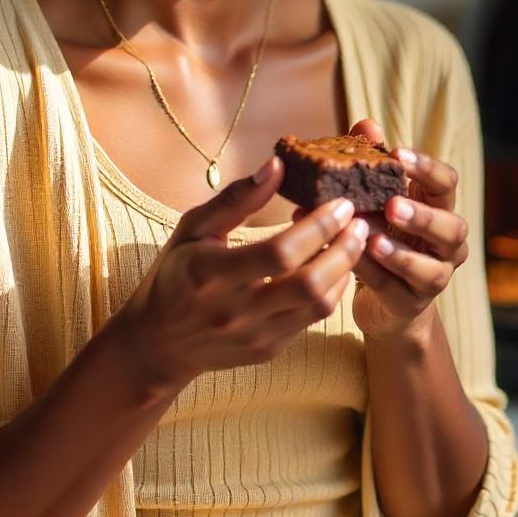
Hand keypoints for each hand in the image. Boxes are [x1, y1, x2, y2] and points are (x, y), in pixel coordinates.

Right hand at [118, 157, 368, 391]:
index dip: (317, 228)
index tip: (340, 204)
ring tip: (353, 241)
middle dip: (343, 250)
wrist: (158, 344)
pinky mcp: (268, 350)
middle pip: (308, 284)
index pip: (278, 253)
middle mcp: (234, 311)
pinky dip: (331, 290)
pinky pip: (312, 320)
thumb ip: (236, 199)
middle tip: (359, 222)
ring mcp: (254, 336)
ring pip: (318, 306)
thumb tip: (277, 167)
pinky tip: (334, 266)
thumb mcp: (193, 228)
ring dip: (344, 270)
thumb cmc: (176, 274)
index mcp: (211, 274)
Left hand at [348, 118, 468, 341]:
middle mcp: (447, 244)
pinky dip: (373, 272)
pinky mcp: (412, 304)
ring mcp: (434, 276)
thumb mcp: (378, 199)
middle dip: (422, 215)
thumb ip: (374, 165)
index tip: (396, 153)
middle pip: (451, 227)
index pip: (447, 182)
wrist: (385, 302)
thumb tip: (366, 124)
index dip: (426, 167)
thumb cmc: (383, 236)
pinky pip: (395, 288)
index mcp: (439, 209)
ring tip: (372, 238)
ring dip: (401, 252)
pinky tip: (353, 259)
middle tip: (391, 204)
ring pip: (429, 267)